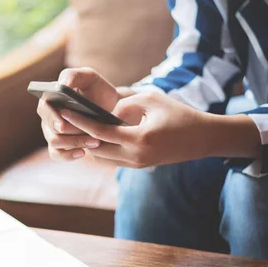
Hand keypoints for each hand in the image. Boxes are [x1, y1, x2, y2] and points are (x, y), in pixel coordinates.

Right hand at [36, 67, 129, 159]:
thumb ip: (74, 75)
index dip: (51, 119)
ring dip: (75, 143)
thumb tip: (61, 85)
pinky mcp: (59, 145)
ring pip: (55, 144)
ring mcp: (52, 132)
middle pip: (50, 131)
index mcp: (50, 98)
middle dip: (70, 135)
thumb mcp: (90, 77)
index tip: (62, 126)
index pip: (43, 109)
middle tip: (91, 136)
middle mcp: (48, 116)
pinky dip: (69, 155)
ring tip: (95, 142)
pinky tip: (83, 152)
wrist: (111, 107)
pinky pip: (57, 155)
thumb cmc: (98, 90)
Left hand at [59, 92, 261, 166]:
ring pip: (102, 158)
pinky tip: (95, 136)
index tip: (65, 111)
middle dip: (80, 135)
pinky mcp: (138, 166)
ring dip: (90, 144)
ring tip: (78, 128)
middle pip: (96, 149)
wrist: (202, 138)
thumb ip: (125, 103)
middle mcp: (135, 156)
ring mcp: (136, 164)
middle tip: (66, 119)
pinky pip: (111, 160)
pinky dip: (101, 148)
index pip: (100, 132)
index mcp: (139, 139)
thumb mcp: (152, 100)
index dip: (80, 121)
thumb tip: (105, 112)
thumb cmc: (179, 114)